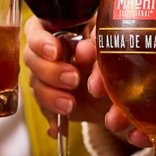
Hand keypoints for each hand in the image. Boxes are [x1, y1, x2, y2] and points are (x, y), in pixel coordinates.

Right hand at [24, 15, 111, 136]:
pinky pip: (44, 110)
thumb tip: (85, 48)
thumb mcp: (110, 47)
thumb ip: (98, 43)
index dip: (40, 40)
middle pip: (31, 57)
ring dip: (50, 96)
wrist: (123, 92)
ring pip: (35, 84)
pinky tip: (60, 128)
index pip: (36, 28)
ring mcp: (47, 78)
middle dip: (50, 71)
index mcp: (62, 30)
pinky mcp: (51, 101)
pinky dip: (54, 120)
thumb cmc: (115, 59)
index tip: (55, 52)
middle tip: (73, 80)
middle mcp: (49, 53)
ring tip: (69, 105)